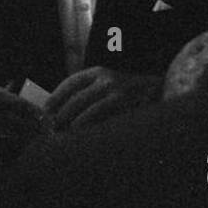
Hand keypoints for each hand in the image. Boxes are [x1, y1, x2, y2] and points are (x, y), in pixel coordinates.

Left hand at [43, 68, 162, 132]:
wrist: (160, 89)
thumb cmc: (129, 91)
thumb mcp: (108, 85)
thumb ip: (89, 94)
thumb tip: (63, 112)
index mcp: (99, 72)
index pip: (72, 82)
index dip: (57, 95)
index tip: (47, 109)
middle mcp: (107, 79)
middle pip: (77, 97)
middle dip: (63, 113)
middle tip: (53, 127)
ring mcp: (119, 91)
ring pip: (89, 108)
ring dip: (75, 122)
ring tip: (65, 134)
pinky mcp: (128, 105)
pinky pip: (105, 117)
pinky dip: (92, 126)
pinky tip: (85, 135)